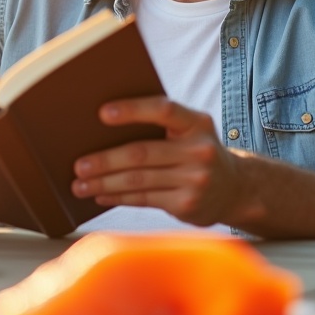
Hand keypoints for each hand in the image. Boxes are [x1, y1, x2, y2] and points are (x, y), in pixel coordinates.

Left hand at [70, 98, 243, 226]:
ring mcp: (195, 180)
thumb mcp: (191, 130)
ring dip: (104, 183)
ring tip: (79, 185)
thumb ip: (160, 124)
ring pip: (139, 181)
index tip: (102, 113)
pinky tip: (100, 195)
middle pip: (142, 153)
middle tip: (78, 165)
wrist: (236, 188)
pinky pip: (144, 199)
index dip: (133, 110)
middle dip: (105, 160)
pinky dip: (118, 197)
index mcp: (197, 123)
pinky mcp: (187, 204)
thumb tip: (102, 125)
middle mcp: (199, 150)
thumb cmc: (197, 151)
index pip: (163, 110)